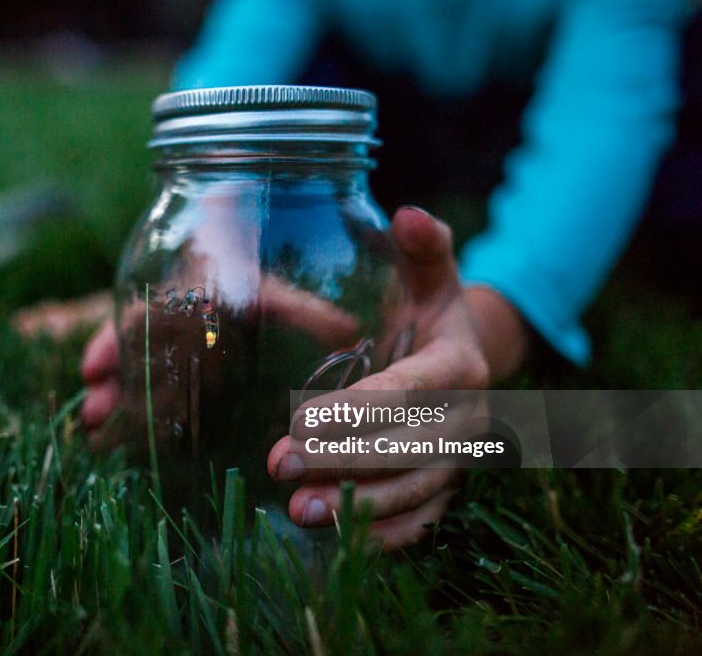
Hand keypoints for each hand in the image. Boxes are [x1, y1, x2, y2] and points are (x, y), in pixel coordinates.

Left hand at [266, 206, 527, 549]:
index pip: (409, 391)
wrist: (464, 361)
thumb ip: (423, 247)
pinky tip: (333, 536)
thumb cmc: (431, 313)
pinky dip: (383, 537)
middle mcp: (468, 419)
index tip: (301, 419)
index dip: (359, 409)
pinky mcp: (445, 490)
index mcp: (460, 365)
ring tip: (298, 511)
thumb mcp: (430, 276)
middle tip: (279, 464)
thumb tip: (408, 212)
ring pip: (412, 492)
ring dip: (356, 506)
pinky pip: (421, 523)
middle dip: (342, 460)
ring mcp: (458, 461)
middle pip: (407, 449)